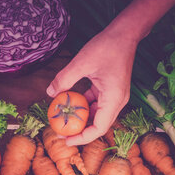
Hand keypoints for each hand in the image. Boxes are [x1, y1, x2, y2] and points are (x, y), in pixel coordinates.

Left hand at [46, 21, 138, 145]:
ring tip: (62, 120)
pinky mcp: (110, 90)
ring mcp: (114, 96)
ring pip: (96, 115)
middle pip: (98, 125)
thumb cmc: (107, 46)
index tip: (66, 140)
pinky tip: (69, 104)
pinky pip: (96, 104)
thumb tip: (49, 93)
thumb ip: (65, 78)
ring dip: (80, 118)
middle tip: (59, 133)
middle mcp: (117, 101)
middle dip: (79, 131)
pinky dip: (83, 106)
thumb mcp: (82, 62)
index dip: (83, 137)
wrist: (124, 34)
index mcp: (114, 99)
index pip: (99, 128)